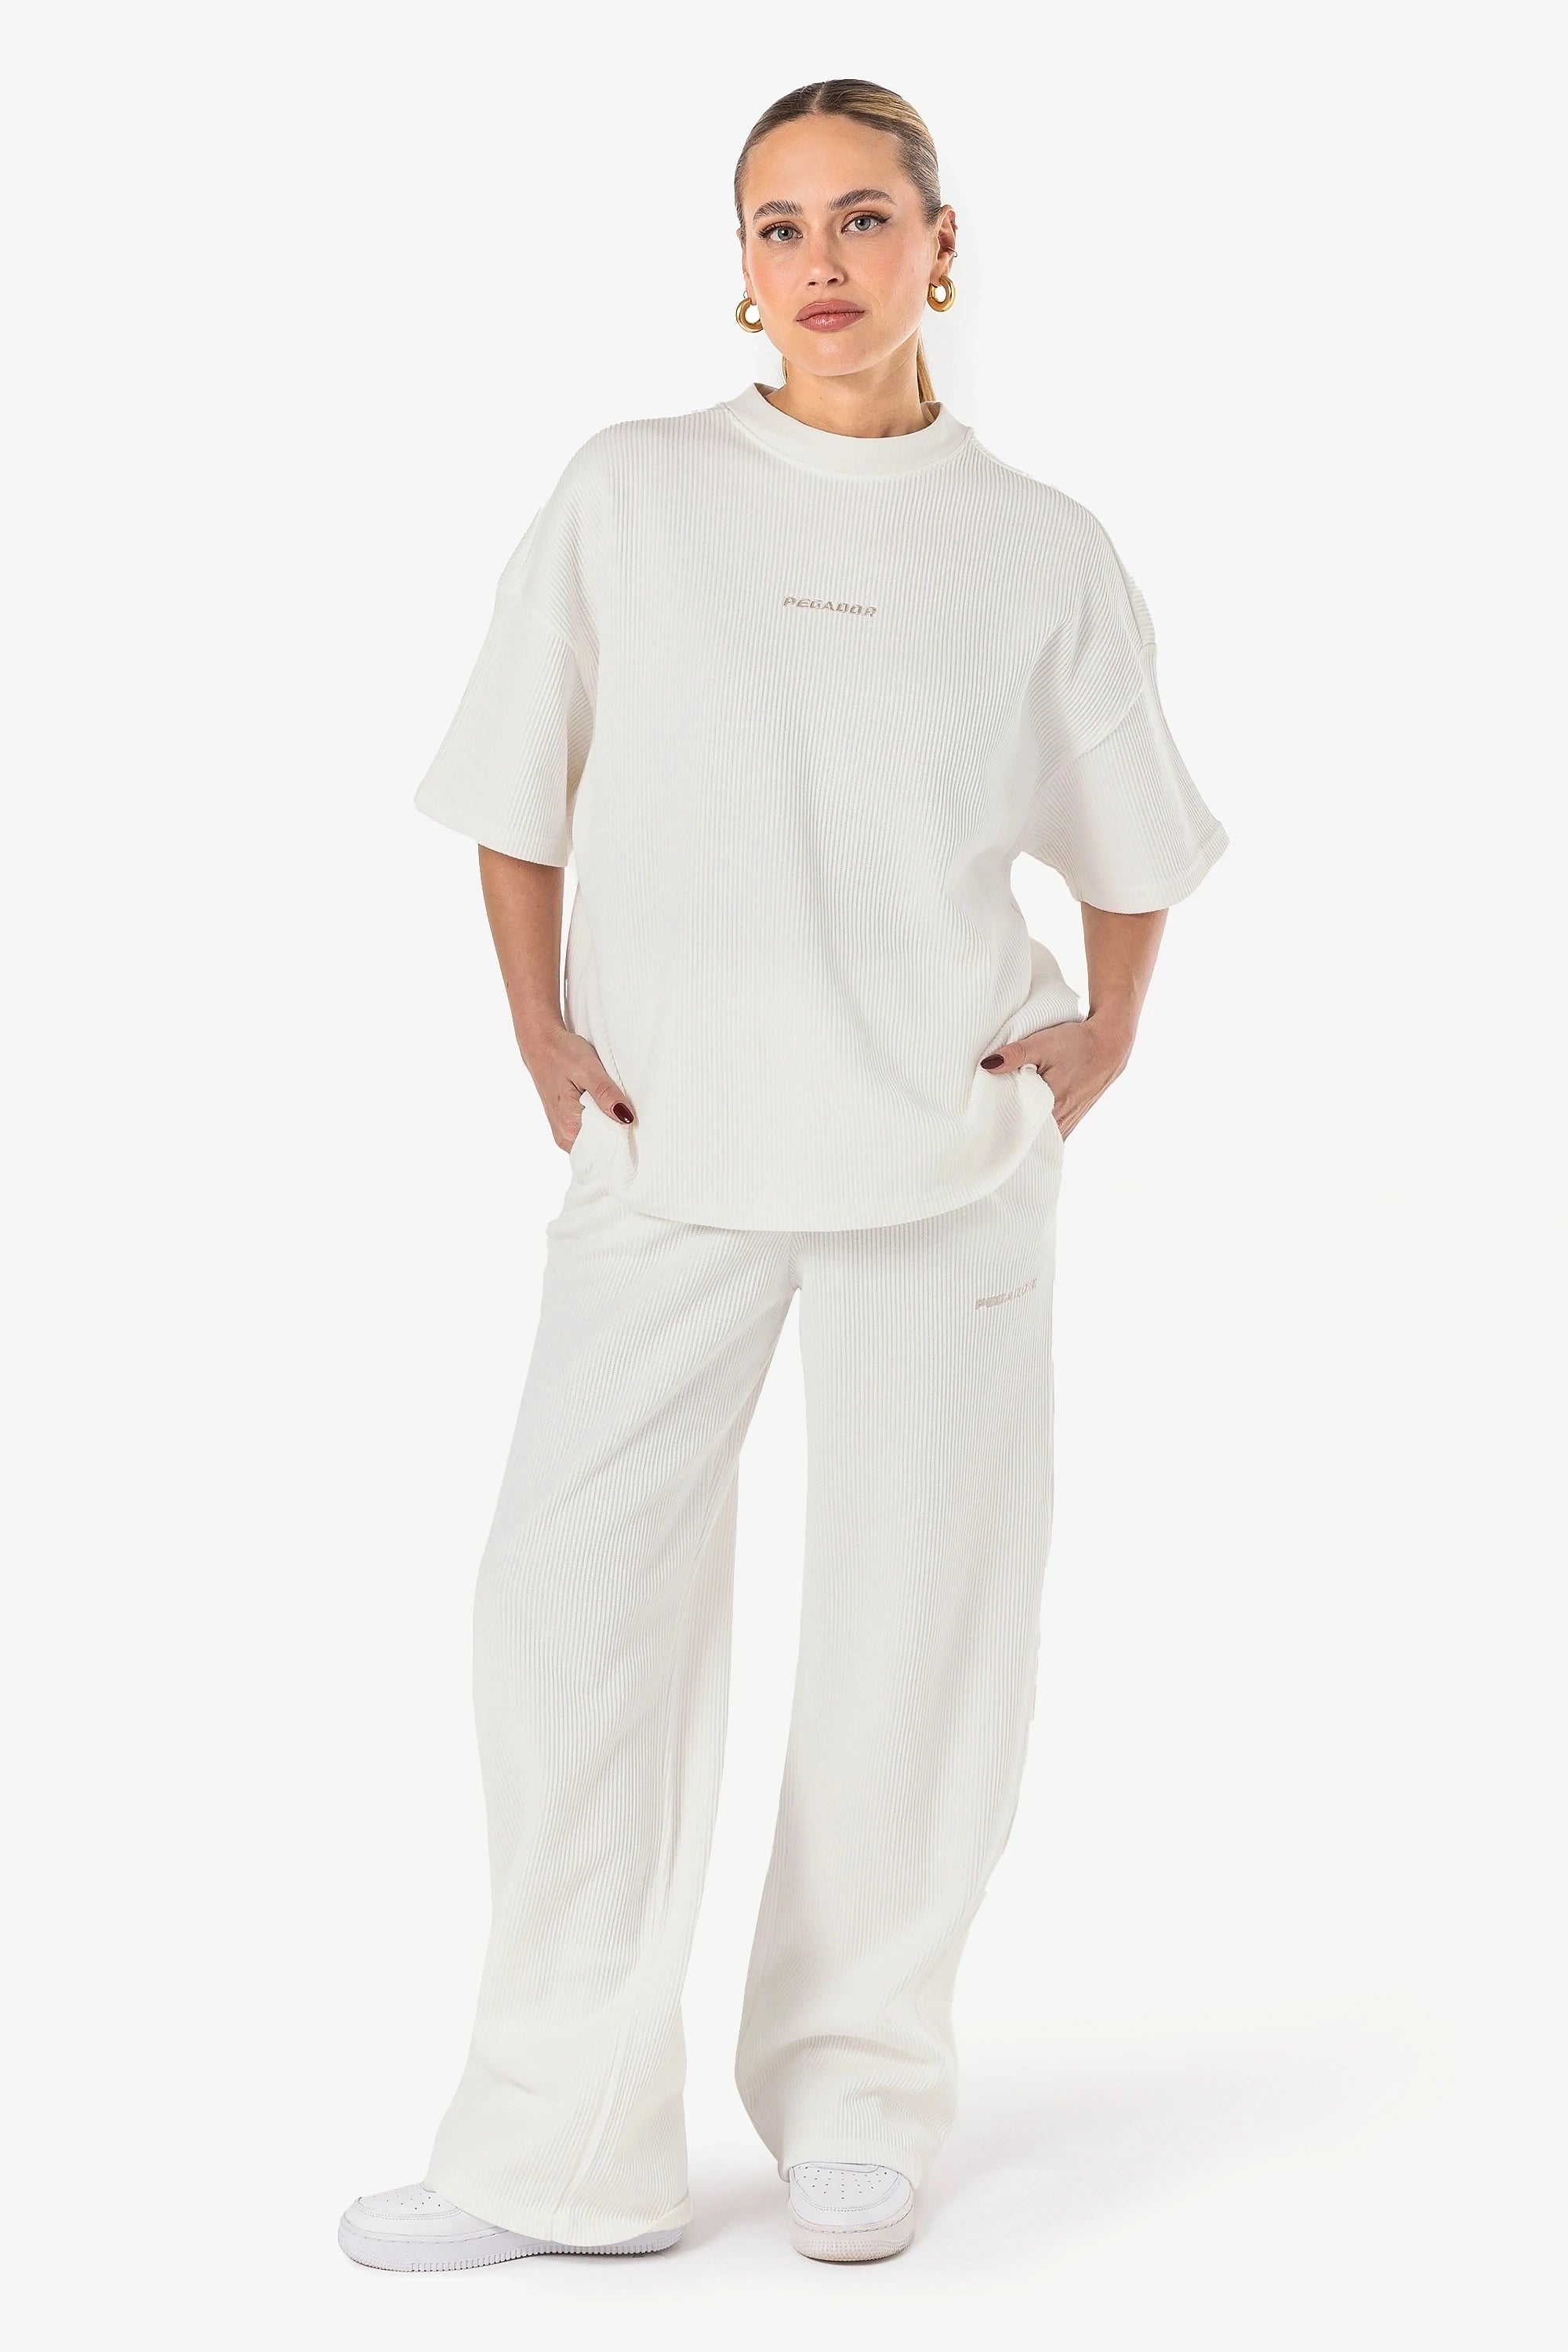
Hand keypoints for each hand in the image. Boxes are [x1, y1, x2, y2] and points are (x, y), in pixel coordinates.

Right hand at [519, 1022, 636, 1150]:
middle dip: (618, 1133)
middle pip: (601, 1147)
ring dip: (609, 1126)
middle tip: (630, 1112)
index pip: (605, 1149)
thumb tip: (626, 1117)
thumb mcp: (588, 1068)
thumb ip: (605, 1094)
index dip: (623, 1139)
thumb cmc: (561, 1053)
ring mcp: (563, 1131)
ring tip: (616, 1106)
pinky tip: (605, 1106)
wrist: (540, 1042)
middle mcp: (564, 1135)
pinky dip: (600, 1121)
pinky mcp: (565, 1123)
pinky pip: (589, 1131)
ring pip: (596, 1139)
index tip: (637, 1125)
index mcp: (569, 1128)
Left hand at [978, 1008, 1135, 1140]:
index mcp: (1052, 1106)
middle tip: (987, 1131)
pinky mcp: (1072, 1119)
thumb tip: (987, 1066)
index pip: (1019, 1132)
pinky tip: (1023, 1125)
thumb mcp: (1043, 1043)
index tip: (984, 1130)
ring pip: (1039, 1138)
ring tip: (1001, 1128)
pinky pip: (1050, 1133)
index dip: (1001, 1131)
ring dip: (1023, 1134)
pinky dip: (1036, 1131)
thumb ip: (1015, 1054)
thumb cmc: (1077, 1043)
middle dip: (1009, 1135)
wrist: (1109, 1044)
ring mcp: (1069, 1123)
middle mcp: (1062, 1121)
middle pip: (1028, 1138)